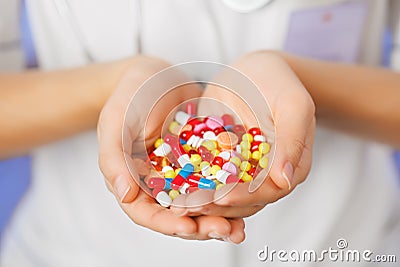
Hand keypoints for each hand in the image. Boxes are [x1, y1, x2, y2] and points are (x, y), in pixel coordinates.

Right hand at [98, 55, 245, 242]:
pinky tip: (249, 199)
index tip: (189, 227)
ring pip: (200, 204)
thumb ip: (113, 158)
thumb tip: (123, 195)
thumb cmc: (129, 96)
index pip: (146, 213)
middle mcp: (158, 184)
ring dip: (220, 218)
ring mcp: (182, 174)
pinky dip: (230, 193)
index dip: (167, 224)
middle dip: (201, 227)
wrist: (155, 74)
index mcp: (133, 181)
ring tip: (240, 228)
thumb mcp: (115, 122)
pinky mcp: (202, 161)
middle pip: (178, 215)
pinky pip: (216, 181)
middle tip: (226, 231)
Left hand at [171, 51, 314, 217]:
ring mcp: (241, 169)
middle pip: (243, 198)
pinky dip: (190, 180)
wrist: (253, 70)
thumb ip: (292, 140)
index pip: (269, 190)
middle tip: (191, 206)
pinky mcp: (219, 160)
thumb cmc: (278, 82)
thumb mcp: (292, 105)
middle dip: (217, 205)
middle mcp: (265, 174)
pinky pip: (205, 174)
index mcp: (289, 166)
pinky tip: (170, 184)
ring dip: (200, 199)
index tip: (223, 197)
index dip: (246, 197)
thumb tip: (285, 180)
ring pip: (222, 192)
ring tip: (177, 202)